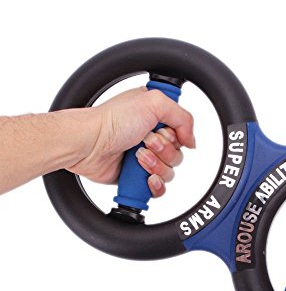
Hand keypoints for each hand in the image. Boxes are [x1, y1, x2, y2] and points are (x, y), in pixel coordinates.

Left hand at [67, 87, 194, 196]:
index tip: (164, 130)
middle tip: (145, 142)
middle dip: (164, 150)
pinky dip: (154, 184)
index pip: (182, 130)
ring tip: (137, 156)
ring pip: (170, 171)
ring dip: (156, 165)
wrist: (88, 144)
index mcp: (156, 115)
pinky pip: (159, 188)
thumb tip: (191, 141)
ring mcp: (145, 157)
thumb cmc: (111, 120)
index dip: (177, 133)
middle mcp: (151, 135)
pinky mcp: (137, 176)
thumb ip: (184, 117)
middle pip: (179, 152)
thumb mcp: (155, 102)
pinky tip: (145, 176)